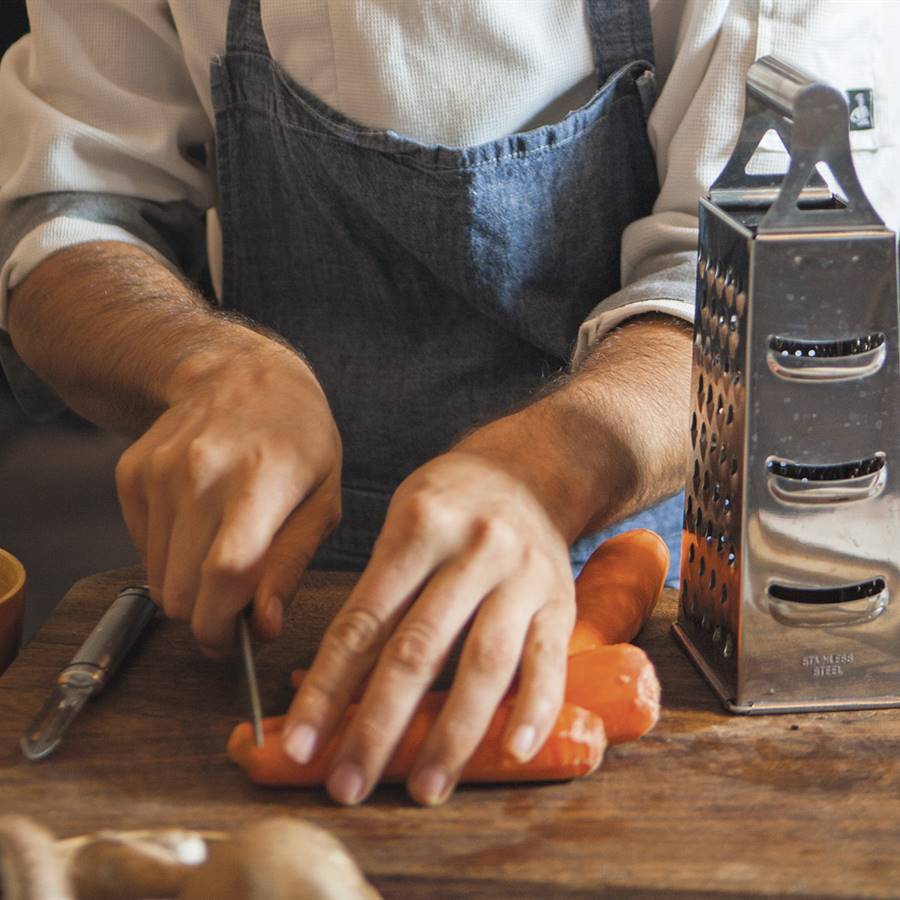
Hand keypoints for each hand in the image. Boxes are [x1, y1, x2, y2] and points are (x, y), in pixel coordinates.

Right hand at [115, 343, 341, 655]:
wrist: (239, 376)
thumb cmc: (297, 441)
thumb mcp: (323, 500)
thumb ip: (291, 566)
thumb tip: (262, 626)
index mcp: (261, 480)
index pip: (226, 574)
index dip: (222, 626)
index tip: (230, 644)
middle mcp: (202, 474)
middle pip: (181, 589)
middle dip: (204, 615)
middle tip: (232, 603)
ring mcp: (160, 472)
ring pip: (157, 578)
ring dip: (187, 585)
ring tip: (221, 550)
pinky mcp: (132, 474)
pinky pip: (141, 549)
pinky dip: (168, 555)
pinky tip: (198, 522)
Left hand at [283, 419, 576, 805]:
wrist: (531, 471)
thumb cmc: (451, 503)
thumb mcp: (403, 521)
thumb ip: (375, 594)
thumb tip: (329, 686)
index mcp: (419, 526)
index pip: (363, 621)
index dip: (328, 688)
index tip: (300, 744)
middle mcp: (474, 549)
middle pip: (419, 649)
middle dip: (378, 725)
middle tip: (348, 784)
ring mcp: (522, 576)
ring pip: (485, 663)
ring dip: (452, 734)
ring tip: (424, 787)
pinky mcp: (561, 601)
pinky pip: (550, 662)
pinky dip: (534, 710)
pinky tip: (512, 751)